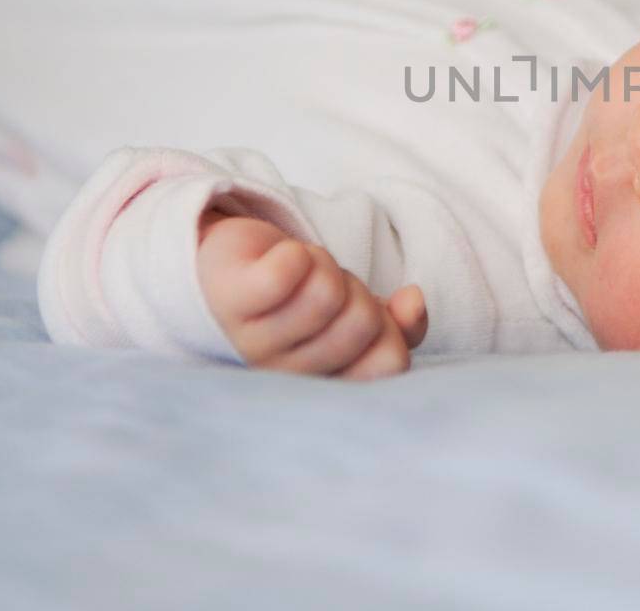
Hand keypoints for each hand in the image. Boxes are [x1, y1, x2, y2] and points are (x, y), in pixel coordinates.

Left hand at [195, 210, 427, 379]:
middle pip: (363, 321)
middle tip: (320, 288)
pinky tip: (278, 260)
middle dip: (353, 290)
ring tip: (297, 274)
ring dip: (321, 266)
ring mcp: (253, 339)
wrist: (226, 260)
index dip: (389, 327)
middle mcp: (284, 374)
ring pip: (327, 294)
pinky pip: (288, 272)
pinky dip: (295, 255)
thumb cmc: (295, 295)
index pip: (389, 362)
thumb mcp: (354, 313)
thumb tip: (413, 302)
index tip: (360, 314)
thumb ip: (398, 325)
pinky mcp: (232, 297)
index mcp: (319, 383)